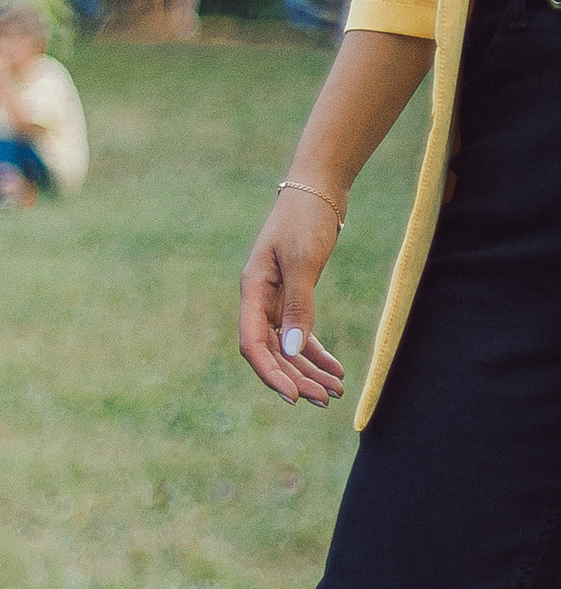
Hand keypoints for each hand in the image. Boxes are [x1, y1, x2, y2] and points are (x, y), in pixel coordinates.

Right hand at [239, 189, 346, 407]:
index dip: (271, 374)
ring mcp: (276, 299)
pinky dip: (317, 352)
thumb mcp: (303, 262)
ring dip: (310, 371)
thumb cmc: (305, 218)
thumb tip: (291, 351)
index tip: (294, 397)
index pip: (253, 345)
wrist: (318, 188)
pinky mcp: (294, 295)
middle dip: (297, 378)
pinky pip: (301, 333)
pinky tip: (336, 369)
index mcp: (252, 291)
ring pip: (288, 347)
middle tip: (326, 400)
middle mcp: (260, 300)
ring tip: (336, 392)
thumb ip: (298, 306)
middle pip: (272, 352)